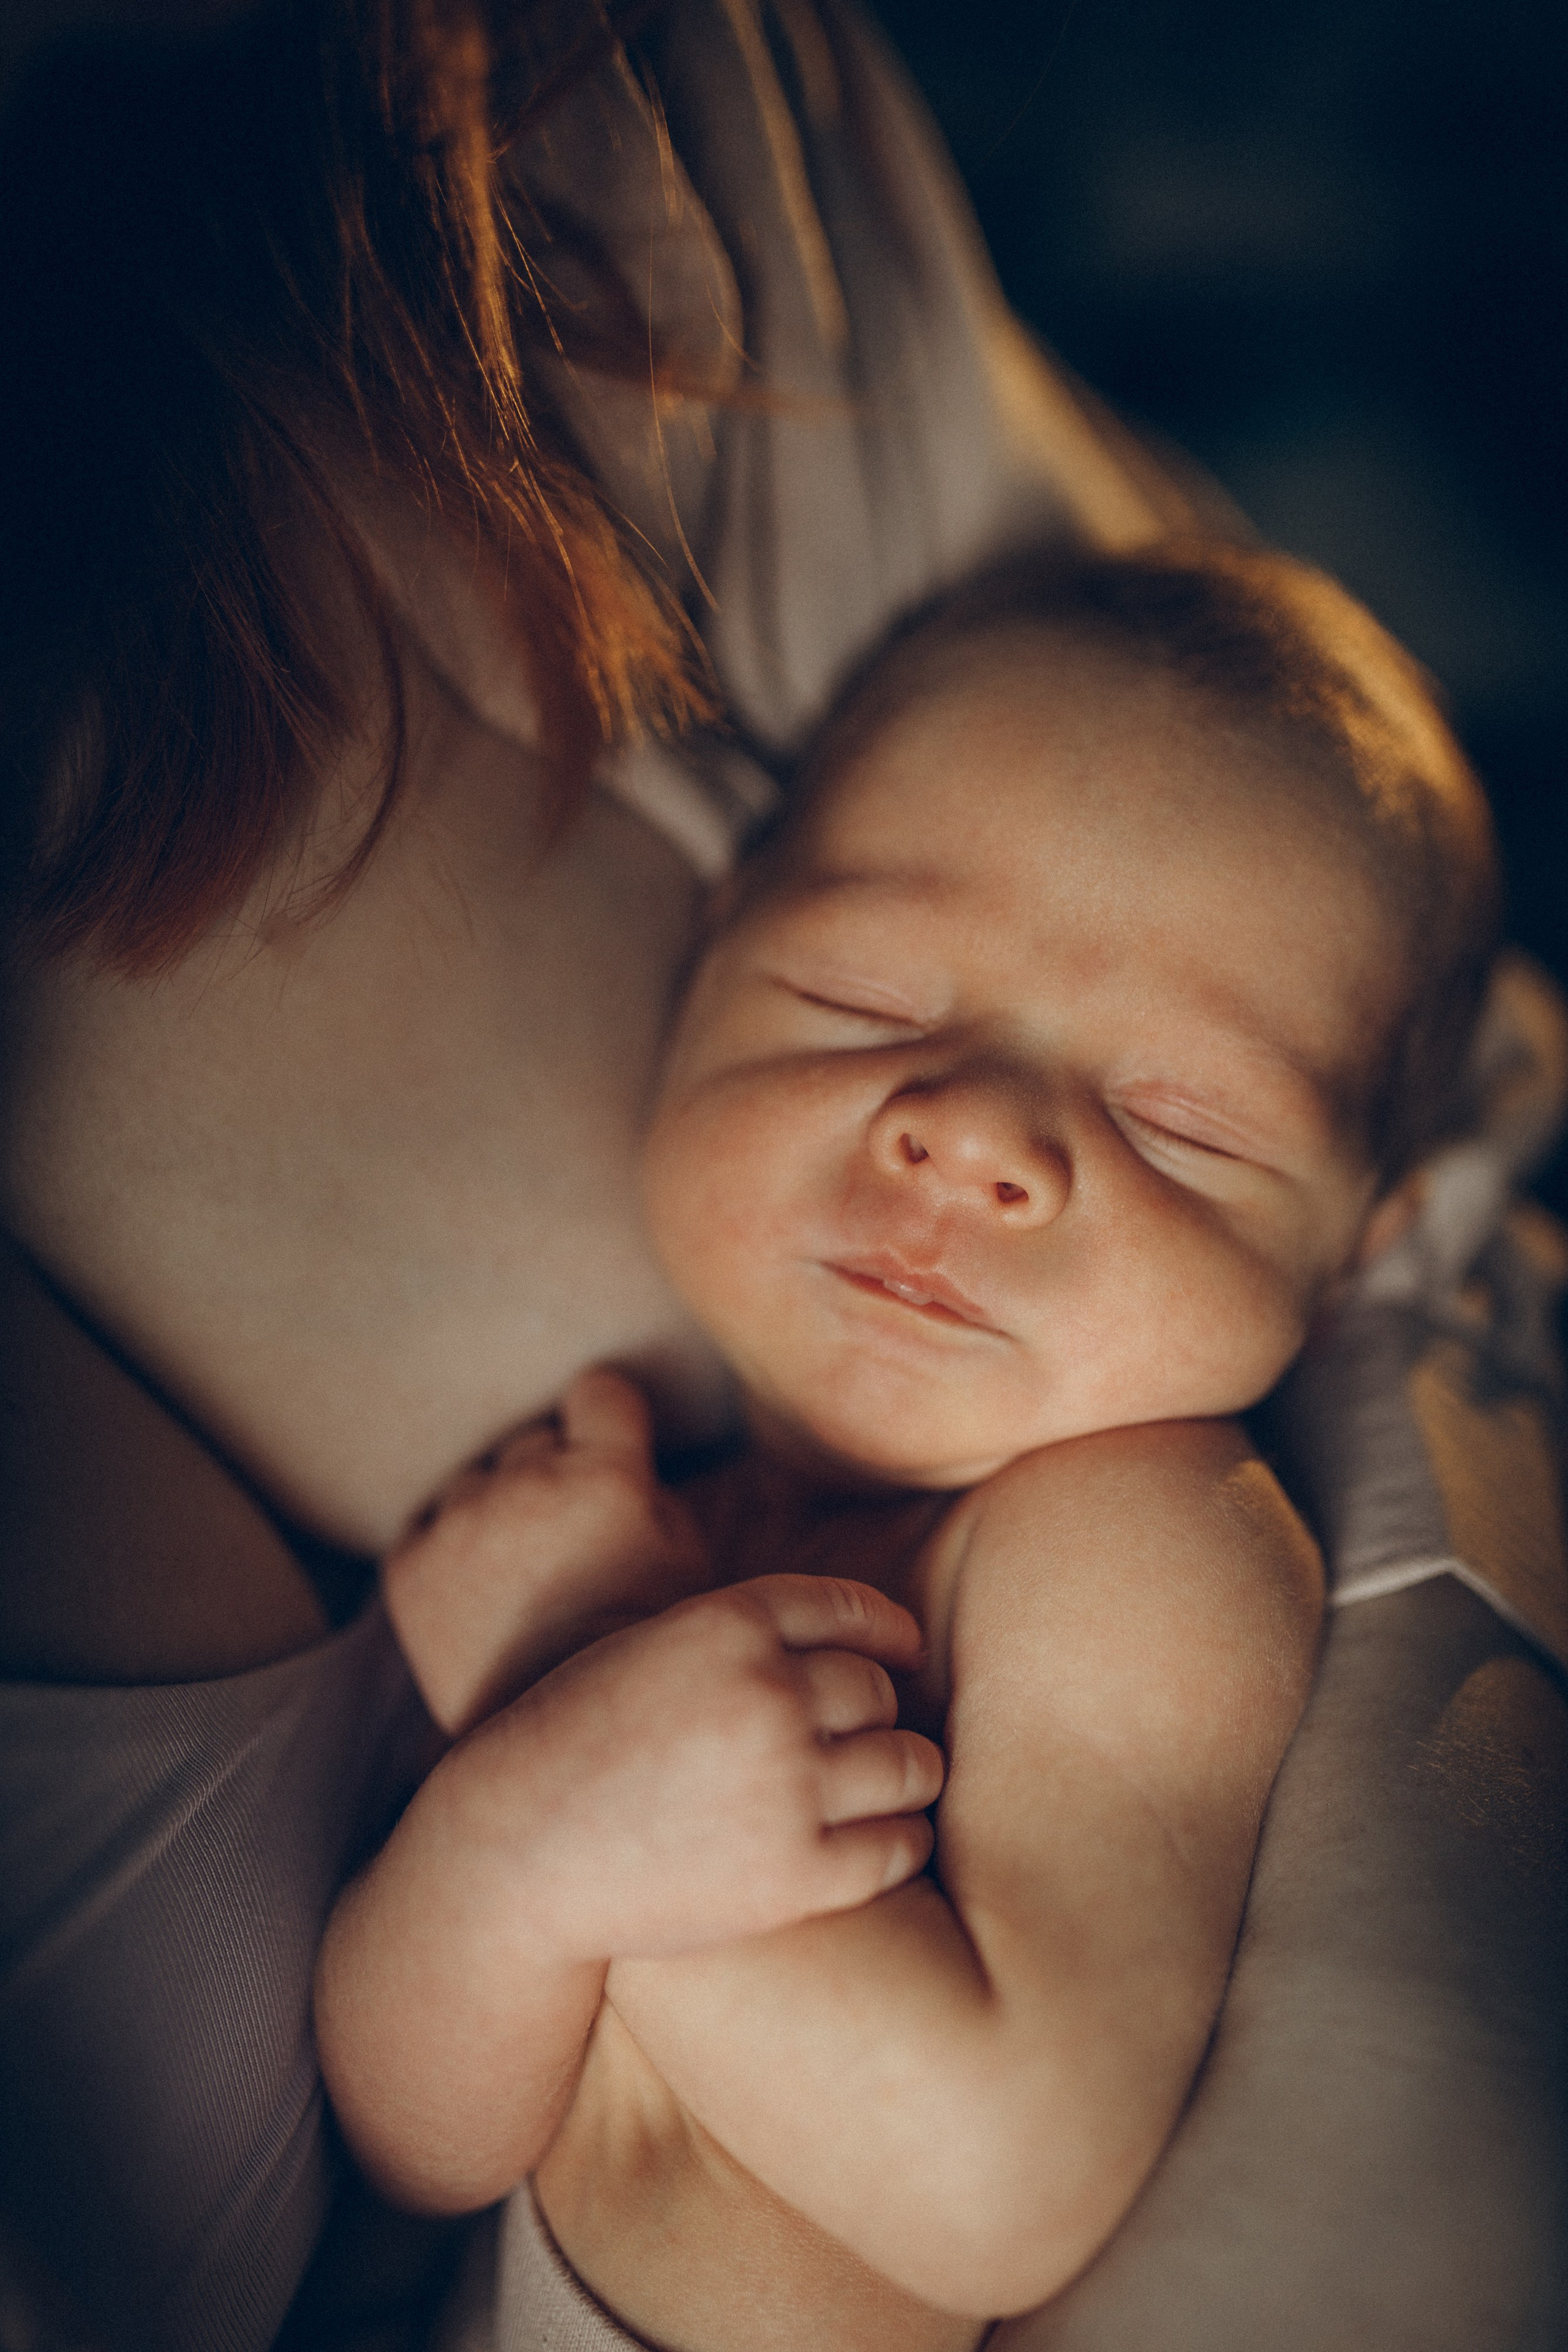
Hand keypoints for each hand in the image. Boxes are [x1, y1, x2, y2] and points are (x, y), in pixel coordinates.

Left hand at [384, 1367, 708, 1734]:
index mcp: (606, 1478)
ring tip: (527, 1580)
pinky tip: (485, 1597)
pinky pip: (428, 1523)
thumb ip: (649, 1484)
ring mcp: (459, 1526)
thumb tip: (619, 1440)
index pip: (600, 1390)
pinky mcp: (408, 1566)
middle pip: (533, 1439)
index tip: (612, 1454)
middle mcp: (526, 1488)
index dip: (609, 1421)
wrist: (558, 1748)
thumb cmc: (639, 1646)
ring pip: (477, 1478)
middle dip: (552, 1477)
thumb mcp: (684, 1556)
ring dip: (498, 1511)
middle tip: (572, 1547)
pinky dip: (450, 1551)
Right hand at [427, 1573, 945, 1959]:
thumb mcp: (652, 1649)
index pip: (853, 1612)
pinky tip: (890, 1841)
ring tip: (895, 1788)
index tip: (901, 1655)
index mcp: (730, 1624)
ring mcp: (786, 1785)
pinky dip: (904, 1842)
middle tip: (866, 1738)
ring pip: (908, 1765)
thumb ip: (740, 1638)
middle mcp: (768, 1693)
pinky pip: (896, 1848)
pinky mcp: (794, 1875)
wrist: (514, 1853)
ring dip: (908, 1774)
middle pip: (879, 1691)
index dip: (887, 1634)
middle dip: (877, 1714)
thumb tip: (857, 1646)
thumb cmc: (576, 1743)